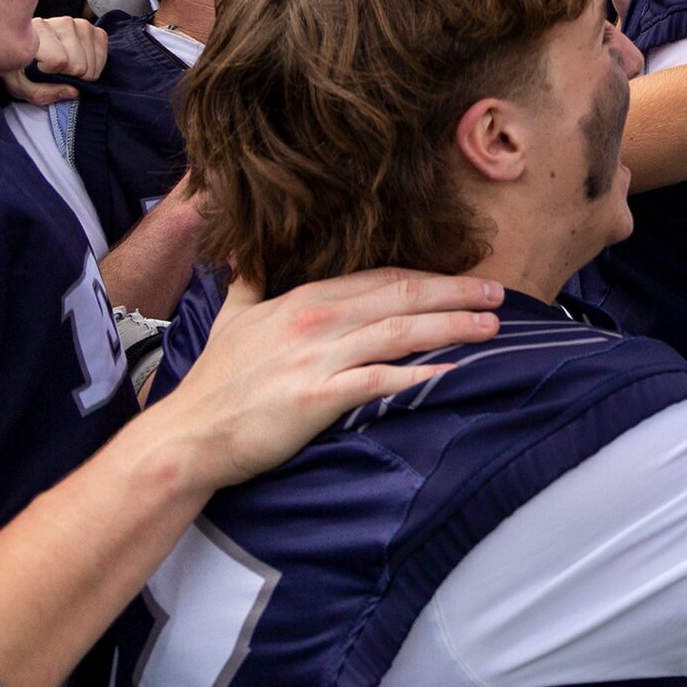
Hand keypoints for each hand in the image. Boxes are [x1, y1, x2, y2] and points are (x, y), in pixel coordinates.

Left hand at [0, 15, 107, 105]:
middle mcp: (60, 22)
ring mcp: (78, 23)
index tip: (41, 72)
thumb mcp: (21, 87)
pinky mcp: (90, 27)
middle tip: (56, 74)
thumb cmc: (20, 69)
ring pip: (91, 60)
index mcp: (36, 31)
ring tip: (66, 69)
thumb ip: (44, 92)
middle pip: (78, 64)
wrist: (23, 51)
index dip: (53, 74)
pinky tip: (80, 63)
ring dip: (83, 72)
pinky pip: (102, 50)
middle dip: (70, 77)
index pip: (59, 60)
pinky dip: (95, 64)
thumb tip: (74, 90)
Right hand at [154, 270, 504, 489]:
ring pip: (399, 333)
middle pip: (401, 297)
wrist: (187, 435)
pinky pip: (379, 381)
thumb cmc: (214, 382)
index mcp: (303, 300)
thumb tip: (246, 251)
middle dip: (456, 293)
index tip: (464, 279)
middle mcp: (315, 321)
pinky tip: (452, 374)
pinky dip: (418, 375)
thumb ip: (249, 282)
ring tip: (491, 329)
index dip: (428, 277)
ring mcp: (316, 358)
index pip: (381, 278)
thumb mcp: (230, 317)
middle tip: (499, 296)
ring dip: (451, 327)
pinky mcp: (316, 397)